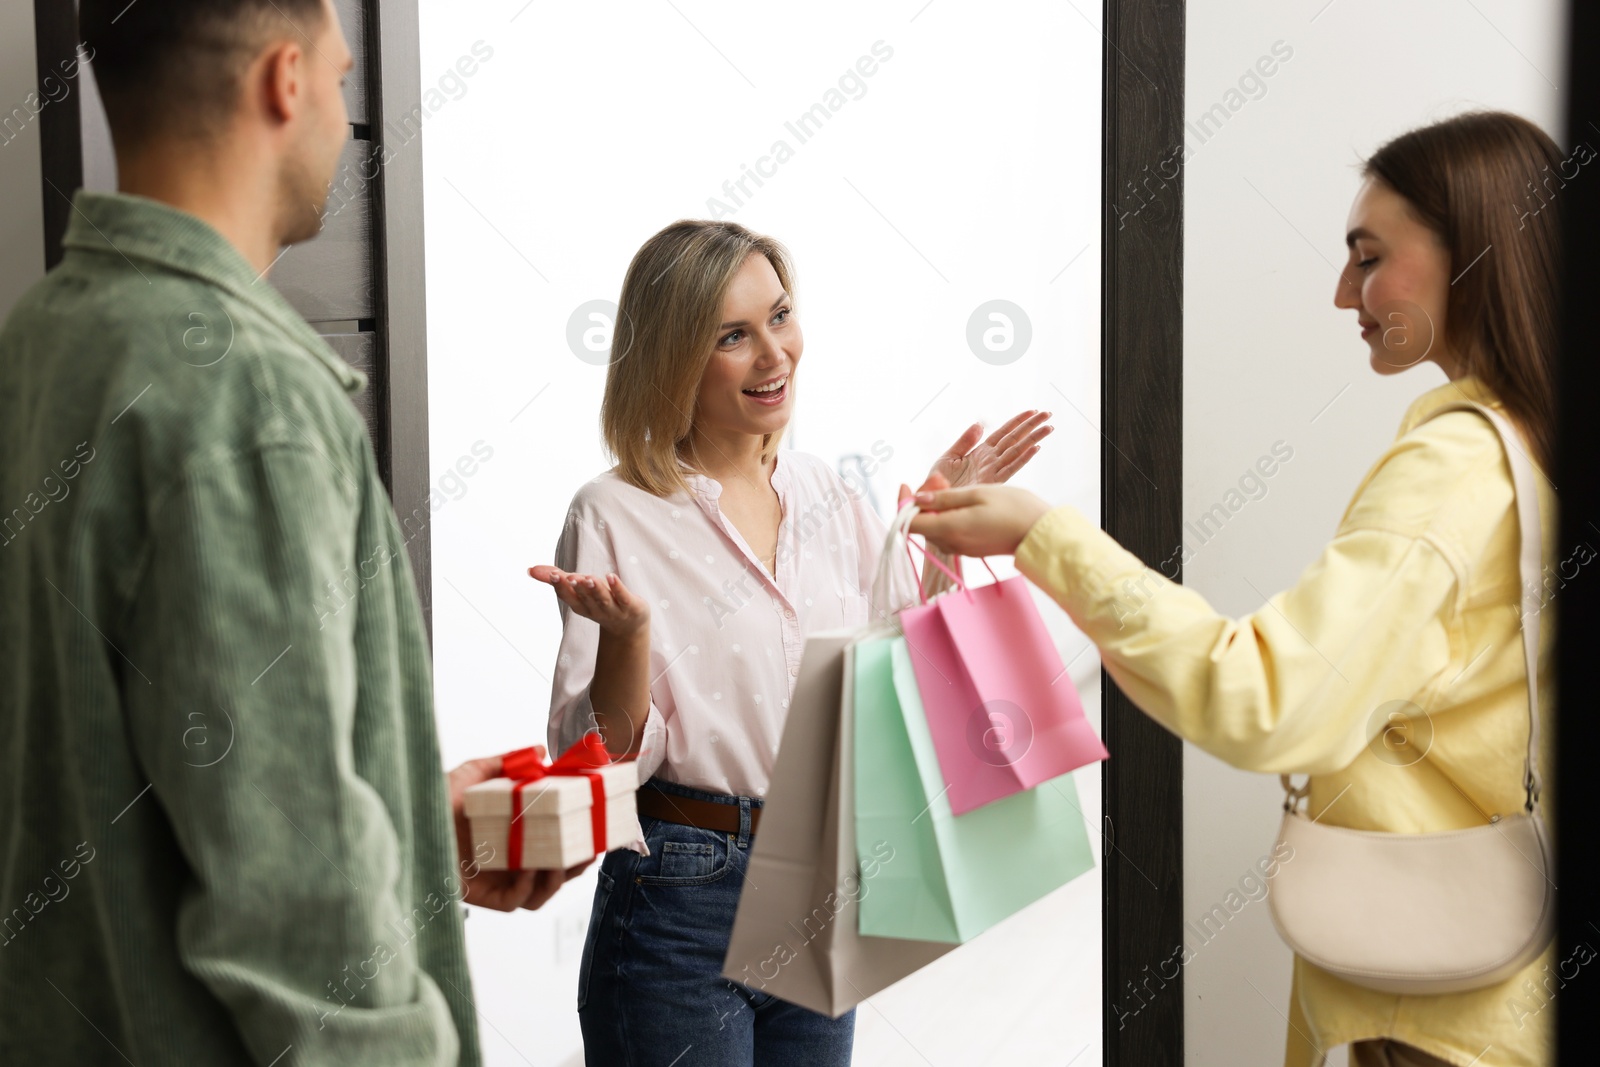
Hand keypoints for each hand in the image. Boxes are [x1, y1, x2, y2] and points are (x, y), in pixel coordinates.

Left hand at [448, 752, 593, 911]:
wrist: (407, 820)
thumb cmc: (435, 800)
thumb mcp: (474, 774)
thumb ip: (506, 763)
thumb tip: (540, 752)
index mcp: (514, 839)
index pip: (555, 846)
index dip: (579, 842)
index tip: (597, 830)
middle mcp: (509, 864)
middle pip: (555, 874)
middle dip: (578, 864)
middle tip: (591, 847)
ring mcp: (498, 882)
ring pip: (541, 893)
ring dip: (559, 878)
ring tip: (568, 859)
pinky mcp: (484, 898)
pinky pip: (517, 901)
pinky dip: (530, 885)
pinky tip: (534, 865)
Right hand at [530, 565, 647, 635]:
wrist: (628, 626)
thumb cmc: (599, 603)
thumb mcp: (578, 591)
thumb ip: (556, 579)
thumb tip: (530, 570)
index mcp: (580, 606)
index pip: (568, 597)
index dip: (561, 587)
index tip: (553, 575)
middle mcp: (595, 609)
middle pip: (585, 598)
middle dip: (577, 588)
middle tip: (570, 577)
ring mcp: (613, 609)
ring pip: (602, 599)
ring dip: (595, 590)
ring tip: (588, 578)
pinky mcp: (630, 606)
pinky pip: (623, 597)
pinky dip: (617, 588)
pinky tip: (611, 577)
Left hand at [908, 478, 1051, 557]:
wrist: (1041, 533)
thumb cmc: (1013, 509)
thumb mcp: (977, 494)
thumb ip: (944, 498)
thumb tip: (917, 499)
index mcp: (950, 529)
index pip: (910, 523)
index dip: (903, 504)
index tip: (906, 484)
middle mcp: (951, 543)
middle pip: (922, 524)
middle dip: (923, 501)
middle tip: (940, 479)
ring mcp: (961, 548)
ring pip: (935, 527)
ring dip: (937, 507)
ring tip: (952, 486)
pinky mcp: (970, 548)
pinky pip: (949, 532)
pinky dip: (948, 516)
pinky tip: (963, 501)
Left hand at [929, 409, 1051, 489]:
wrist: (935, 505)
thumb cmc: (940, 484)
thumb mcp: (949, 457)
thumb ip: (964, 441)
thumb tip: (979, 424)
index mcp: (981, 453)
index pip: (1003, 433)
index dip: (1017, 422)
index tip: (1033, 411)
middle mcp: (991, 461)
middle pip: (1015, 439)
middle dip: (1031, 426)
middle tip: (1048, 414)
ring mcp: (993, 472)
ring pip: (1017, 451)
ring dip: (1033, 438)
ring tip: (1049, 427)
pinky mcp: (991, 484)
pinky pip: (1009, 469)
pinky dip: (1023, 459)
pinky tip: (1035, 448)